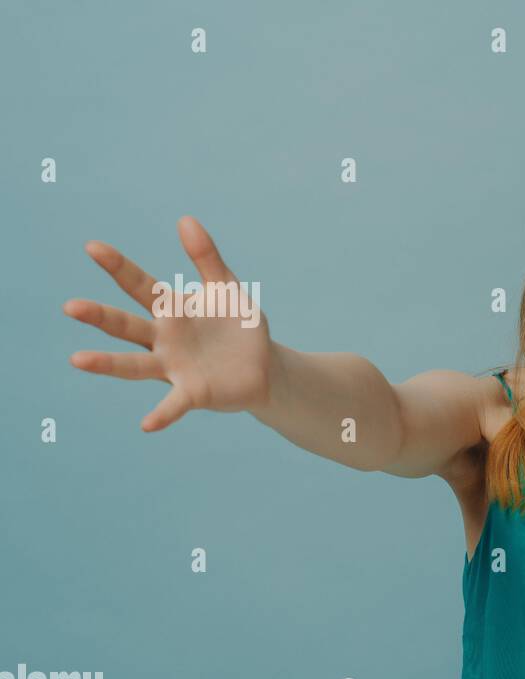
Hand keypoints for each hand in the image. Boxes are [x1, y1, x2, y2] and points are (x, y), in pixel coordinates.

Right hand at [64, 216, 273, 431]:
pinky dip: (161, 414)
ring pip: (135, 366)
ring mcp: (175, 367)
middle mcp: (164, 340)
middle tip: (71, 306)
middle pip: (127, 326)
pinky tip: (146, 424)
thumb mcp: (226, 289)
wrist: (265, 367)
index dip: (118, 267)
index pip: (139, 285)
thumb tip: (186, 219)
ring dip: (107, 363)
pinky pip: (173, 404)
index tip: (93, 247)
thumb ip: (207, 258)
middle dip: (100, 317)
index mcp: (171, 311)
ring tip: (78, 360)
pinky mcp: (194, 392)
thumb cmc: (238, 327)